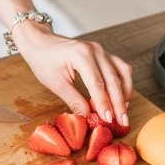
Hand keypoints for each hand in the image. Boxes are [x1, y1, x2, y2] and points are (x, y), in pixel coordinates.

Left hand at [12, 22, 133, 125]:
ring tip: (123, 110)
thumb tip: (88, 117)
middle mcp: (95, 50)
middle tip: (122, 121)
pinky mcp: (103, 53)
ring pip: (122, 72)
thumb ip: (74, 101)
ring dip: (125, 92)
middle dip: (118, 103)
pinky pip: (120, 67)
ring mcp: (101, 50)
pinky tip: (122, 96)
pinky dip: (123, 82)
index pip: (97, 84)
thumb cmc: (43, 60)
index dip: (104, 104)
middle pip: (113, 79)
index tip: (108, 120)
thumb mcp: (56, 84)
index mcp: (81, 55)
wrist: (40, 42)